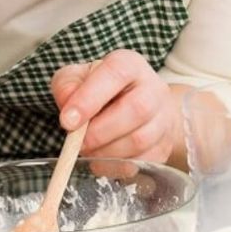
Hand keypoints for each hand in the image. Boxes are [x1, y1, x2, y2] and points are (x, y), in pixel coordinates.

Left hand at [51, 50, 178, 162]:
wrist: (134, 105)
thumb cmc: (100, 89)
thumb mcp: (77, 78)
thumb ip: (66, 86)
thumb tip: (67, 107)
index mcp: (129, 64)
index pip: (115, 74)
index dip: (90, 98)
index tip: (67, 121)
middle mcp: (153, 88)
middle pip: (136, 109)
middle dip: (100, 131)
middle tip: (77, 142)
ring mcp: (163, 118)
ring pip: (140, 139)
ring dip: (107, 151)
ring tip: (87, 150)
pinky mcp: (164, 145)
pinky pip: (144, 162)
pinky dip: (117, 166)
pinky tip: (101, 160)